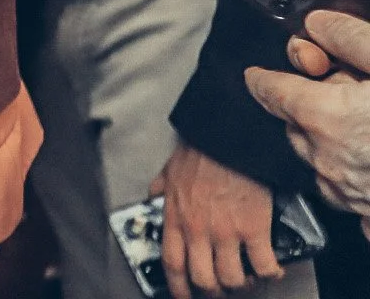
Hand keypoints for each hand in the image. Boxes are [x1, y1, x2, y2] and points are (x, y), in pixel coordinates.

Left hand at [153, 142, 279, 296]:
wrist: (228, 140)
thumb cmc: (200, 152)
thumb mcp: (168, 172)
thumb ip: (159, 191)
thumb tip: (152, 199)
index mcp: (176, 218)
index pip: (172, 264)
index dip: (178, 287)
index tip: (184, 296)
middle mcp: (198, 230)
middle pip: (203, 279)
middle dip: (212, 291)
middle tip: (221, 289)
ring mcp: (227, 232)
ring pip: (233, 279)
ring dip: (242, 284)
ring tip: (248, 279)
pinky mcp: (254, 228)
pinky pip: (264, 265)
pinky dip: (270, 274)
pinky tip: (272, 270)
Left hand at [245, 10, 369, 217]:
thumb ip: (350, 37)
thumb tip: (319, 24)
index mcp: (326, 118)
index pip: (270, 92)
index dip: (263, 78)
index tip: (258, 74)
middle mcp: (328, 160)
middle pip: (294, 123)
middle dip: (310, 103)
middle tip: (349, 89)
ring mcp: (349, 194)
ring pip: (318, 157)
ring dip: (329, 137)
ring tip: (368, 121)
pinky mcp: (369, 214)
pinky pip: (346, 190)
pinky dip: (352, 171)